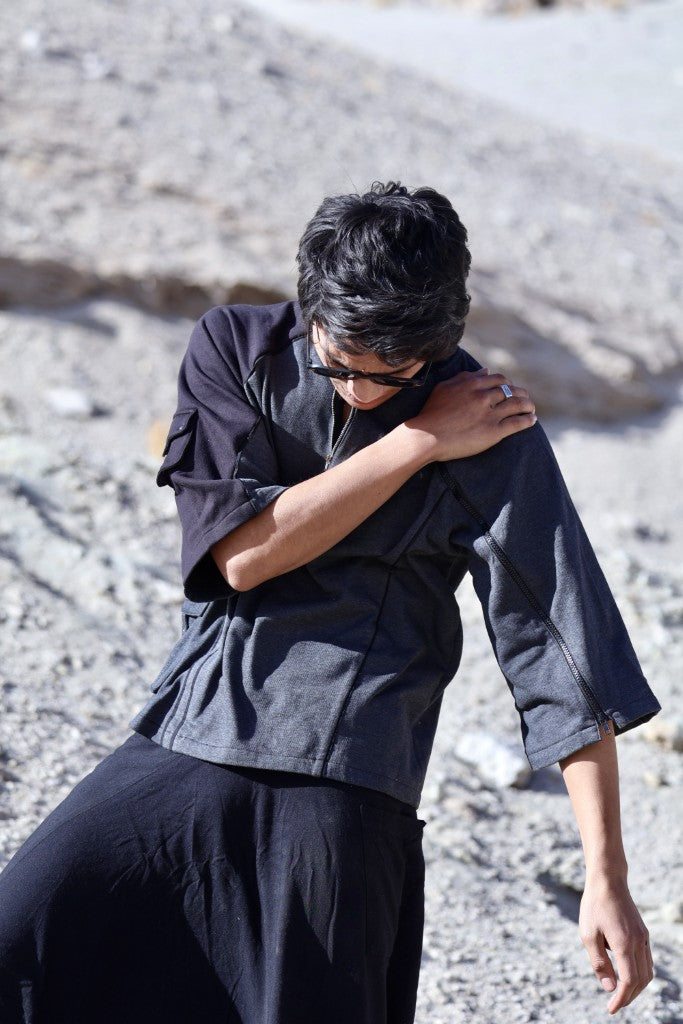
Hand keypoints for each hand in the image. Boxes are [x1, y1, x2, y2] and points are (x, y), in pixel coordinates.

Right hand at [406, 368, 535, 461]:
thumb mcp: (444, 388)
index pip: (499, 379)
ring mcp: (489, 414)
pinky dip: (527, 420)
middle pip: (511, 390)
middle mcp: (483, 396)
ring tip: (531, 409)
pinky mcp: (493, 432)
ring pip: (518, 404)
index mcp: (472, 384)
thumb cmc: (431, 413)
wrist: (426, 437)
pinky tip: (532, 420)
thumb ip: (464, 377)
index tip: (510, 389)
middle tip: (525, 399)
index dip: (508, 383)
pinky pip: (517, 423)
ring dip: (528, 405)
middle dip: (521, 393)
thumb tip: (485, 370)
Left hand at [579, 876, 653, 1012]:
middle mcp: (639, 942)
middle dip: (630, 996)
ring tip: (620, 992)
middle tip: (615, 1004)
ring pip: (647, 972)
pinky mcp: (643, 932)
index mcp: (624, 944)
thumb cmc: (594, 906)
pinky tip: (626, 974)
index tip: (611, 1009)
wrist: (608, 880)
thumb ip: (599, 962)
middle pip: (642, 980)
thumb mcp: (588, 934)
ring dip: (636, 986)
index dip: (622, 998)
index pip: (629, 981)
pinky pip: (646, 960)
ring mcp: (643, 937)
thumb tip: (610, 988)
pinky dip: (639, 973)